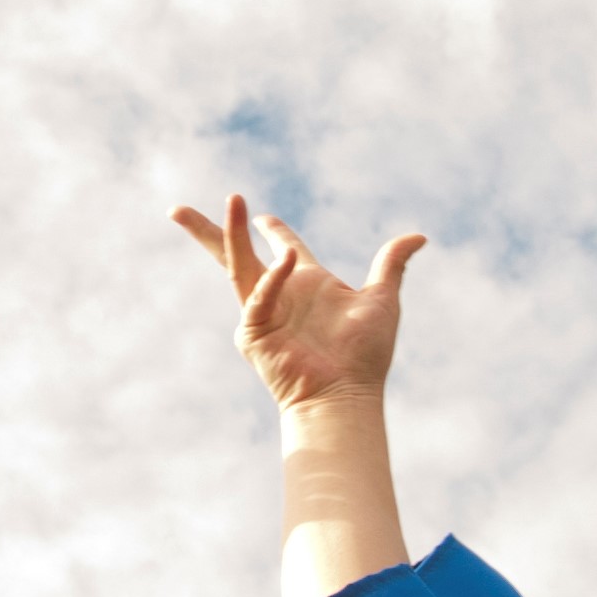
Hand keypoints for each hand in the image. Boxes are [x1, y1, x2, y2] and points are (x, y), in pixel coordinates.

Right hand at [170, 195, 426, 412]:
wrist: (346, 393)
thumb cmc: (365, 355)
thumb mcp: (382, 299)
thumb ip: (392, 263)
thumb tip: (419, 236)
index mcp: (307, 282)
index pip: (282, 247)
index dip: (270, 228)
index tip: (259, 213)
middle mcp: (279, 294)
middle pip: (236, 254)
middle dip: (211, 230)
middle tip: (177, 211)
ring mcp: (262, 312)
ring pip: (237, 266)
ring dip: (231, 234)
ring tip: (232, 202)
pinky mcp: (253, 332)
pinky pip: (259, 296)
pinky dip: (273, 277)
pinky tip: (288, 258)